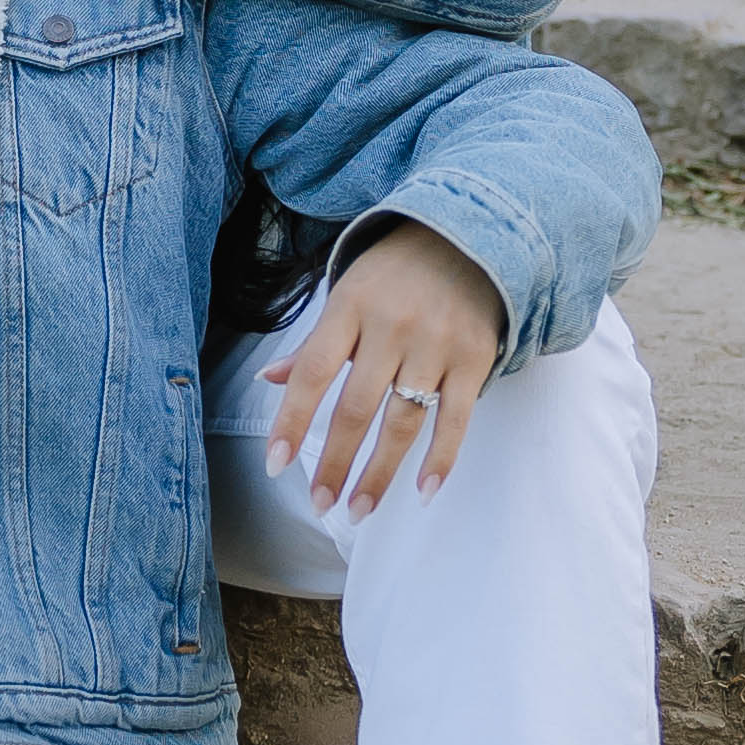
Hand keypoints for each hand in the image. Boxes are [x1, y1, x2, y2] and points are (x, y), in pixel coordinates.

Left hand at [263, 224, 507, 515]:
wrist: (471, 235)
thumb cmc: (396, 273)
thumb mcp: (348, 294)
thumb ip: (315, 343)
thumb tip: (269, 381)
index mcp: (350, 306)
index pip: (313, 372)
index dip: (291, 421)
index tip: (274, 464)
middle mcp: (392, 326)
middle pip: (357, 407)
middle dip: (334, 462)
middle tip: (320, 504)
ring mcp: (437, 343)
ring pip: (403, 421)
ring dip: (380, 472)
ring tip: (359, 509)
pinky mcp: (475, 358)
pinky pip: (455, 419)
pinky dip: (441, 458)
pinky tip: (423, 492)